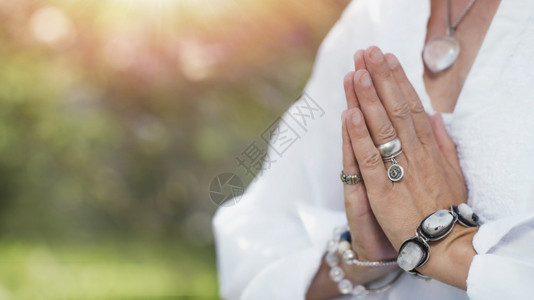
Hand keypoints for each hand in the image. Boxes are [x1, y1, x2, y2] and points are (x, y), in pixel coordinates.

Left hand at [345, 46, 474, 288]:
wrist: (443, 246)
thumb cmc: (444, 208)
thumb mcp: (452, 172)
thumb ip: (444, 143)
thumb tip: (436, 117)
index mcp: (429, 149)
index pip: (411, 107)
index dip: (398, 81)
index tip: (388, 58)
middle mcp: (413, 155)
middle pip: (395, 110)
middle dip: (381, 79)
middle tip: (368, 52)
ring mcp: (397, 171)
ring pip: (380, 129)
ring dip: (367, 100)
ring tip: (356, 73)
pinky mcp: (381, 192)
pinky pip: (368, 160)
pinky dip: (358, 136)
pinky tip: (349, 115)